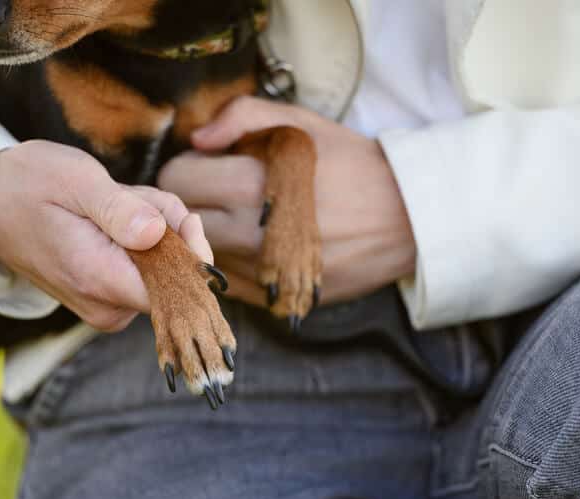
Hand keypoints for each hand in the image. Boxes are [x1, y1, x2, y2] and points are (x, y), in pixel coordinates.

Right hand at [0, 140, 211, 330]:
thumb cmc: (27, 184)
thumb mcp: (75, 179)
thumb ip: (120, 209)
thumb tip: (158, 234)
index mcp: (99, 281)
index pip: (180, 289)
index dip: (193, 251)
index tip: (180, 215)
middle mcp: (107, 308)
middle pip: (176, 277)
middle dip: (169, 230)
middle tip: (130, 197)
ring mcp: (107, 309)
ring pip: (164, 270)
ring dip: (154, 231)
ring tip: (113, 203)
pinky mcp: (107, 302)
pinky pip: (147, 272)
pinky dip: (141, 242)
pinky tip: (113, 219)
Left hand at [158, 96, 415, 307]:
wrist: (404, 219)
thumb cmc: (348, 164)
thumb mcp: (300, 123)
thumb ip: (241, 117)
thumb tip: (197, 139)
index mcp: (250, 185)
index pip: (175, 181)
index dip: (189, 167)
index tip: (211, 165)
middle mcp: (248, 235)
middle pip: (180, 223)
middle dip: (192, 203)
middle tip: (221, 192)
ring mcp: (260, 274)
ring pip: (199, 256)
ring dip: (210, 237)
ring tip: (245, 218)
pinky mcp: (272, 300)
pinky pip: (226, 284)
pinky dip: (233, 265)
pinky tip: (259, 245)